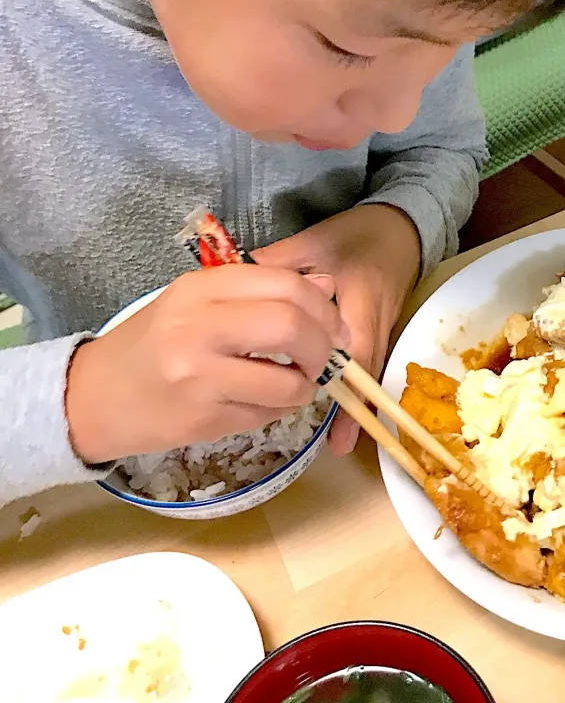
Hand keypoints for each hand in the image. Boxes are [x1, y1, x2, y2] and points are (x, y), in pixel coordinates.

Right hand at [65, 266, 350, 463]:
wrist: (94, 397)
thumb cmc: (154, 344)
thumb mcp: (199, 303)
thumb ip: (262, 292)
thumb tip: (328, 286)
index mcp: (200, 288)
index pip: (284, 284)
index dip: (322, 307)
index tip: (333, 325)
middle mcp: (197, 325)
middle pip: (290, 325)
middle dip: (324, 346)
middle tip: (327, 359)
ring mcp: (197, 374)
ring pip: (287, 380)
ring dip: (305, 387)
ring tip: (295, 384)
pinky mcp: (200, 418)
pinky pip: (265, 413)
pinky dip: (278, 409)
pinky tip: (262, 402)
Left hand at [254, 204, 420, 455]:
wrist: (402, 228)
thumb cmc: (359, 234)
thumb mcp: (318, 240)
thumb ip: (282, 261)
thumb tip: (240, 282)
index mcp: (361, 295)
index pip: (354, 342)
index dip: (343, 377)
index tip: (326, 398)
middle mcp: (376, 318)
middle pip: (367, 368)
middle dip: (354, 406)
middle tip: (340, 443)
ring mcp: (382, 327)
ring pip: (370, 370)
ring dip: (357, 404)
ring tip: (343, 442)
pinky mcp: (380, 329)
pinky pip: (369, 363)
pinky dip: (358, 389)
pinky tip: (347, 413)